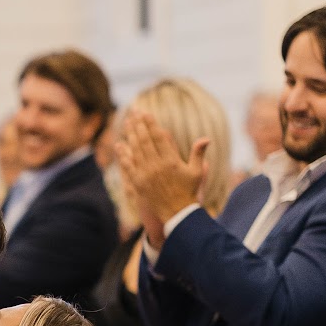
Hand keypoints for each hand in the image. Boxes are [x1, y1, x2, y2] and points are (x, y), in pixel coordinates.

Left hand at [117, 111, 209, 248]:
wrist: (177, 214)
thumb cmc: (189, 192)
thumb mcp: (197, 172)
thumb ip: (199, 154)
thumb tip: (206, 138)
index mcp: (171, 161)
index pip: (158, 137)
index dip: (151, 124)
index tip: (146, 113)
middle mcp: (157, 166)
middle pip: (145, 140)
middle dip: (139, 124)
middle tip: (134, 111)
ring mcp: (145, 175)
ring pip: (136, 150)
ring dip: (131, 135)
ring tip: (127, 122)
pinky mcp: (138, 183)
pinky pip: (128, 166)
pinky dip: (123, 154)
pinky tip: (119, 144)